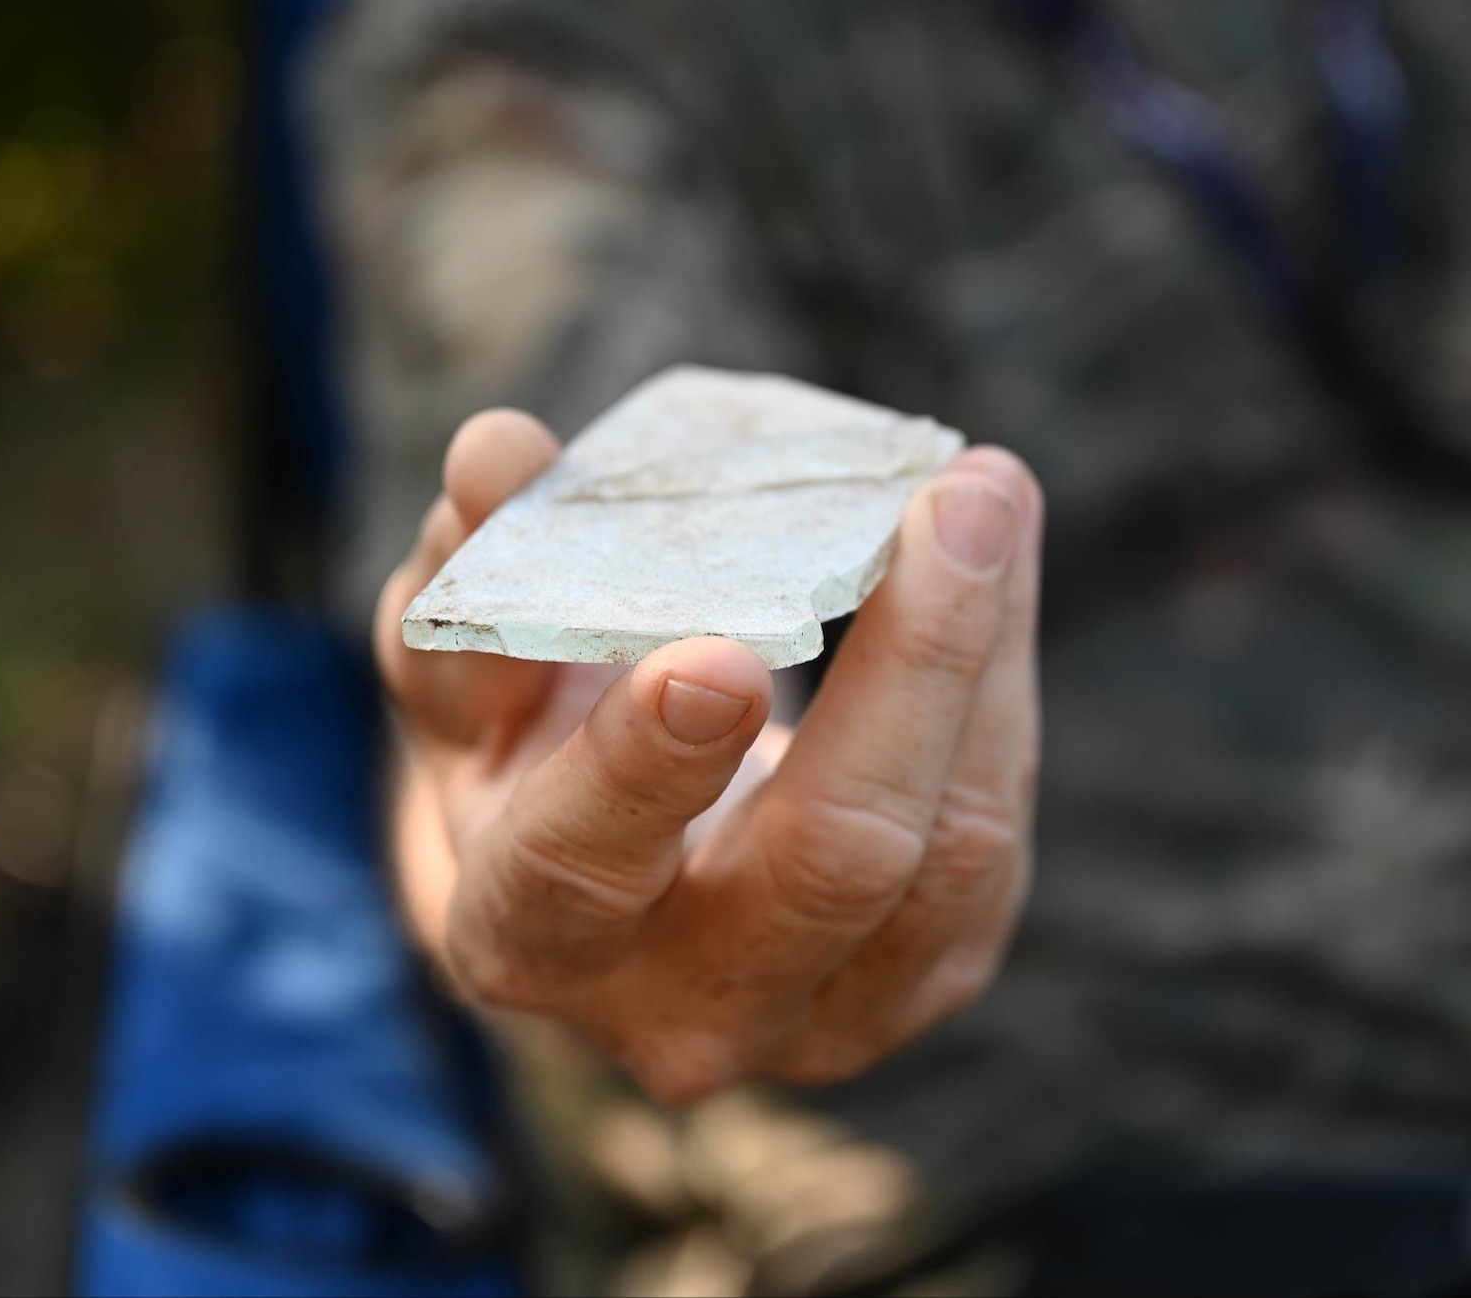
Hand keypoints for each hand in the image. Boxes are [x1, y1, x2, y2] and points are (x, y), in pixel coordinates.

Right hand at [377, 409, 1042, 1101]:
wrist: (619, 928)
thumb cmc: (529, 776)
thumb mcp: (472, 690)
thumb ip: (470, 578)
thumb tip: (497, 451)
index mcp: (530, 939)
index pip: (578, 867)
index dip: (643, 768)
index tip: (719, 655)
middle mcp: (686, 1015)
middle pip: (828, 863)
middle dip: (908, 673)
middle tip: (950, 504)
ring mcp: (828, 1019)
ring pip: (951, 847)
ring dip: (985, 651)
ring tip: (988, 490)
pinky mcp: (929, 975)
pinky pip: (992, 827)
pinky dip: (1000, 682)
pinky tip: (995, 563)